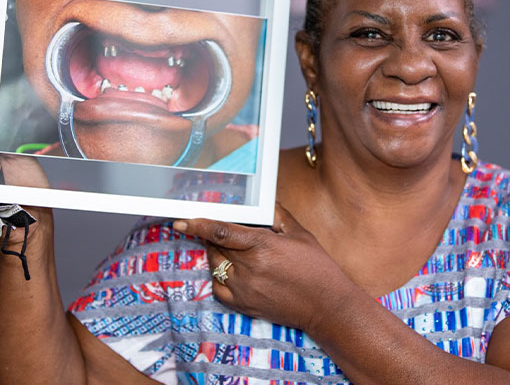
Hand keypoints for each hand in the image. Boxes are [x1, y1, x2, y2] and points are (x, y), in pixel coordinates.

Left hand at [173, 205, 351, 332]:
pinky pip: (218, 288)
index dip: (198, 225)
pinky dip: (218, 277)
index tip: (182, 221)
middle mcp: (249, 267)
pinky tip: (228, 270)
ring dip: (216, 254)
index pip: (221, 231)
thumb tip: (267, 203)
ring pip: (215, 266)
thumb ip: (278, 216)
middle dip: (212, 237)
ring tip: (229, 249)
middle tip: (219, 231)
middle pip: (216, 247)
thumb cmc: (318, 269)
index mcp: (262, 245)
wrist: (327, 306)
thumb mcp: (300, 235)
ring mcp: (244, 289)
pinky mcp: (244, 305)